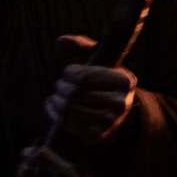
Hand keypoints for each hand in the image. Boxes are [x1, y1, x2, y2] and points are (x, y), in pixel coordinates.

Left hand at [44, 34, 136, 148]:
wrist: (120, 113)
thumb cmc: (106, 81)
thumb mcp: (102, 60)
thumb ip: (82, 45)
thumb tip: (60, 40)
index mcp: (124, 81)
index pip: (84, 77)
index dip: (69, 73)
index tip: (68, 72)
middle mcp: (120, 103)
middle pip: (75, 94)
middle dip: (60, 87)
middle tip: (58, 85)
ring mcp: (109, 121)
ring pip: (69, 110)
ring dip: (55, 101)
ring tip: (54, 96)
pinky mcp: (97, 135)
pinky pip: (68, 125)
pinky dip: (54, 115)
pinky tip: (53, 107)